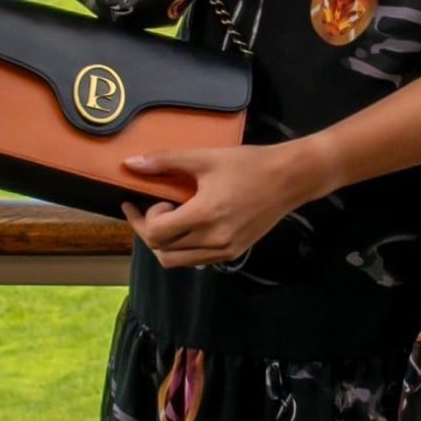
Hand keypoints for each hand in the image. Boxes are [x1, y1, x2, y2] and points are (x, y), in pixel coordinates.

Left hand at [122, 139, 329, 268]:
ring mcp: (224, 251)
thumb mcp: (205, 157)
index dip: (141, 219)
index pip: (156, 233)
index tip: (143, 201)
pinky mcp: (233, 253)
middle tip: (152, 210)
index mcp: (204, 216)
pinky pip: (197, 261)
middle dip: (149, 231)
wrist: (290, 179)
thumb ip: (165, 161)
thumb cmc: (249, 164)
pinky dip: (184, 249)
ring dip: (165, 244)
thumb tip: (131, 164)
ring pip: (177, 262)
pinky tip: (189, 227)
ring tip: (170, 219)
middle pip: (162, 252)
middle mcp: (213, 240)